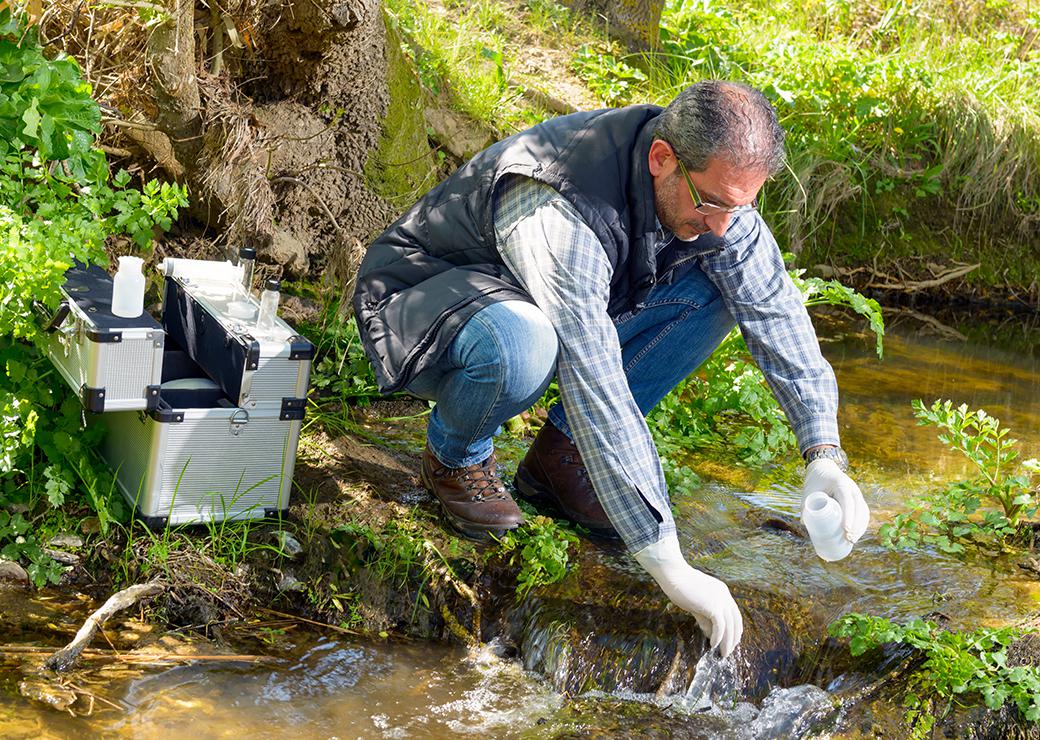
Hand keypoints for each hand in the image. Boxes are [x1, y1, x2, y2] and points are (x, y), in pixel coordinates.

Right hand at [634, 535, 742, 656]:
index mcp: (722, 592)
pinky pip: (720, 626)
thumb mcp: (696, 604)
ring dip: (727, 642)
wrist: (674, 575)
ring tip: (723, 654)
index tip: (732, 640)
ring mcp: (721, 600)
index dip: (735, 628)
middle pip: (735, 621)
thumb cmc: (681, 587)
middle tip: (729, 651)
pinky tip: (713, 645)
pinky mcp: (713, 606)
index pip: (734, 614)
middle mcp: (725, 596)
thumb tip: (710, 634)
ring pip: (729, 626)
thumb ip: (705, 617)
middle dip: (734, 638)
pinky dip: (718, 638)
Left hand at [803, 458, 868, 542]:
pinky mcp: (857, 499)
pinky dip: (861, 524)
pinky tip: (856, 534)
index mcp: (841, 484)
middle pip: (859, 509)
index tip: (846, 530)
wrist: (824, 469)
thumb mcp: (810, 490)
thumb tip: (803, 523)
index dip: (848, 516)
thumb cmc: (816, 481)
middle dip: (856, 526)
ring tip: (851, 541)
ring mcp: (856, 494)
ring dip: (860, 527)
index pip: (847, 501)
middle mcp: (852, 489)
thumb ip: (806, 504)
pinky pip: (863, 512)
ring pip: (863, 512)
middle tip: (848, 539)